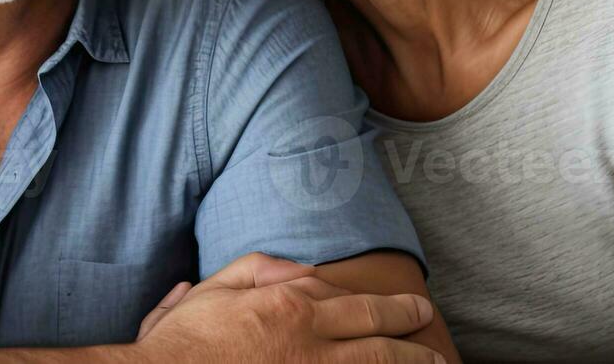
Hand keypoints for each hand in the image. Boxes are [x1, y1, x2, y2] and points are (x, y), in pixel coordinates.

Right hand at [128, 253, 442, 362]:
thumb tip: (301, 268)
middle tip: (431, 328)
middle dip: (410, 328)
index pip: (351, 301)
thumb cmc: (182, 342)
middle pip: (377, 335)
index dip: (386, 305)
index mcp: (289, 309)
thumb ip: (260, 270)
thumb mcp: (214, 289)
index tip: (406, 308)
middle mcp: (310, 344)